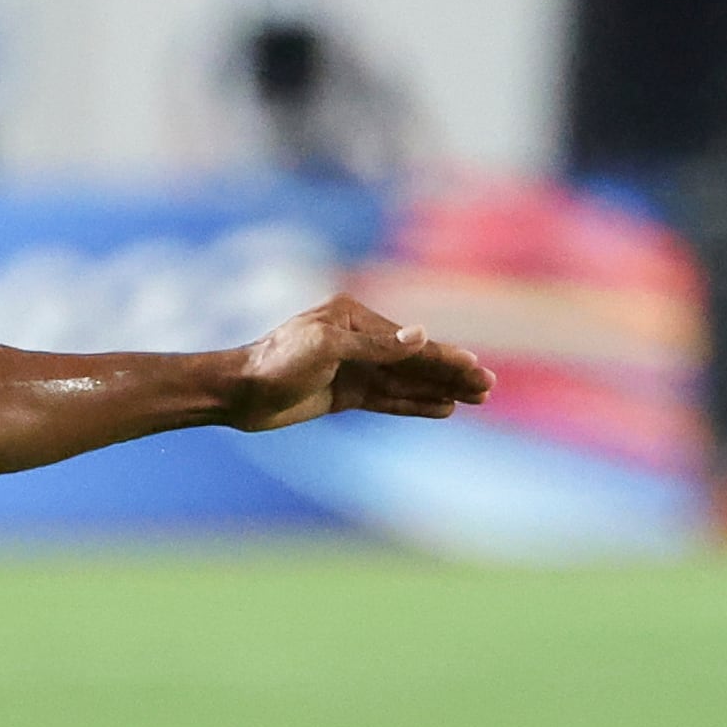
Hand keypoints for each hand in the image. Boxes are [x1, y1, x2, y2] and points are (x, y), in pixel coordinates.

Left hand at [219, 295, 493, 432]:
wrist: (237, 393)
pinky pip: (388, 398)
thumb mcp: (325, 349)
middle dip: (452, 374)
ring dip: (440, 390)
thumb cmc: (275, 363)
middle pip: (415, 361)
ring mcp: (352, 367)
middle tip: (488, 388)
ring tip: (476, 399)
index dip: (445, 358)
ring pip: (406, 381)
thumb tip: (421, 336)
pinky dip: (414, 403)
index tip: (475, 368)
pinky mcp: (344, 393)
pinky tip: (442, 408)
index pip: (410, 343)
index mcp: (354, 318)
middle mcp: (357, 339)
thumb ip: (375, 346)